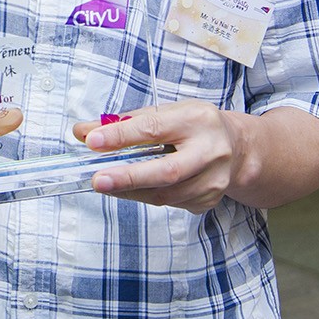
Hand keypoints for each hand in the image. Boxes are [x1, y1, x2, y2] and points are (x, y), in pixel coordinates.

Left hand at [73, 101, 239, 213]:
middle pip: (167, 171)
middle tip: (98, 180)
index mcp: (196, 119)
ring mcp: (214, 179)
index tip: (92, 141)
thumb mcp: (162, 114)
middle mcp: (211, 150)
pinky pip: (171, 204)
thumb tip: (83, 132)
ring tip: (107, 184)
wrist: (236, 148)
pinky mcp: (209, 200)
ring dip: (131, 191)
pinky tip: (134, 188)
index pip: (154, 128)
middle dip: (129, 177)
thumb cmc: (192, 126)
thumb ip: (123, 123)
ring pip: (166, 194)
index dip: (121, 136)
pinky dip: (146, 196)